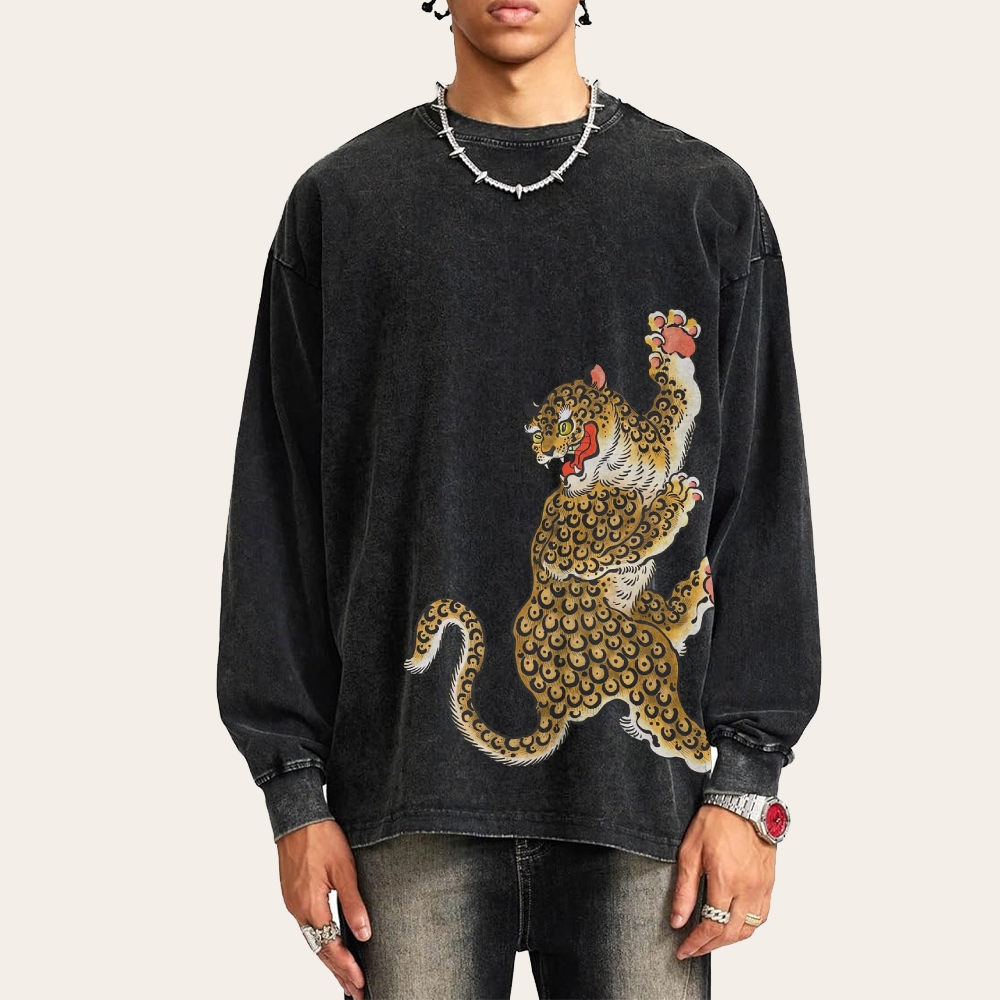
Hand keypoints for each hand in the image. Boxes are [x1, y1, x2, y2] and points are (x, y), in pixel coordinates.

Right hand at [277, 819, 370, 999]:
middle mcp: (298, 909)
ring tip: (346, 978)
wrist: (297, 818)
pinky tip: (330, 948)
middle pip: (320, 950)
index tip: (360, 983)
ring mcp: (293, 904)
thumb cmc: (322, 837)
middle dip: (339, 972)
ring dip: (329, 960)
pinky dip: (320, 943)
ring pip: (313, 940)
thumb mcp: (344, 868)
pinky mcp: (293, 896)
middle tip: (355, 991)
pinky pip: (308, 928)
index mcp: (311, 905)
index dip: (346, 967)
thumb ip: (354, 903)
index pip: (330, 947)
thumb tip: (364, 933)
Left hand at [670, 804, 775, 960]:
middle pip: (731, 933)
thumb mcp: (690, 852)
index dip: (697, 943)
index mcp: (726, 881)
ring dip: (730, 939)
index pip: (712, 926)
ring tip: (711, 939)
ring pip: (749, 929)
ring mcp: (761, 887)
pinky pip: (762, 916)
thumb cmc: (716, 820)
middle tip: (694, 948)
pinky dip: (747, 927)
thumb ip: (684, 890)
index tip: (684, 949)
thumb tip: (678, 920)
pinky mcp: (769, 883)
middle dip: (710, 945)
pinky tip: (734, 924)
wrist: (743, 802)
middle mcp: (747, 888)